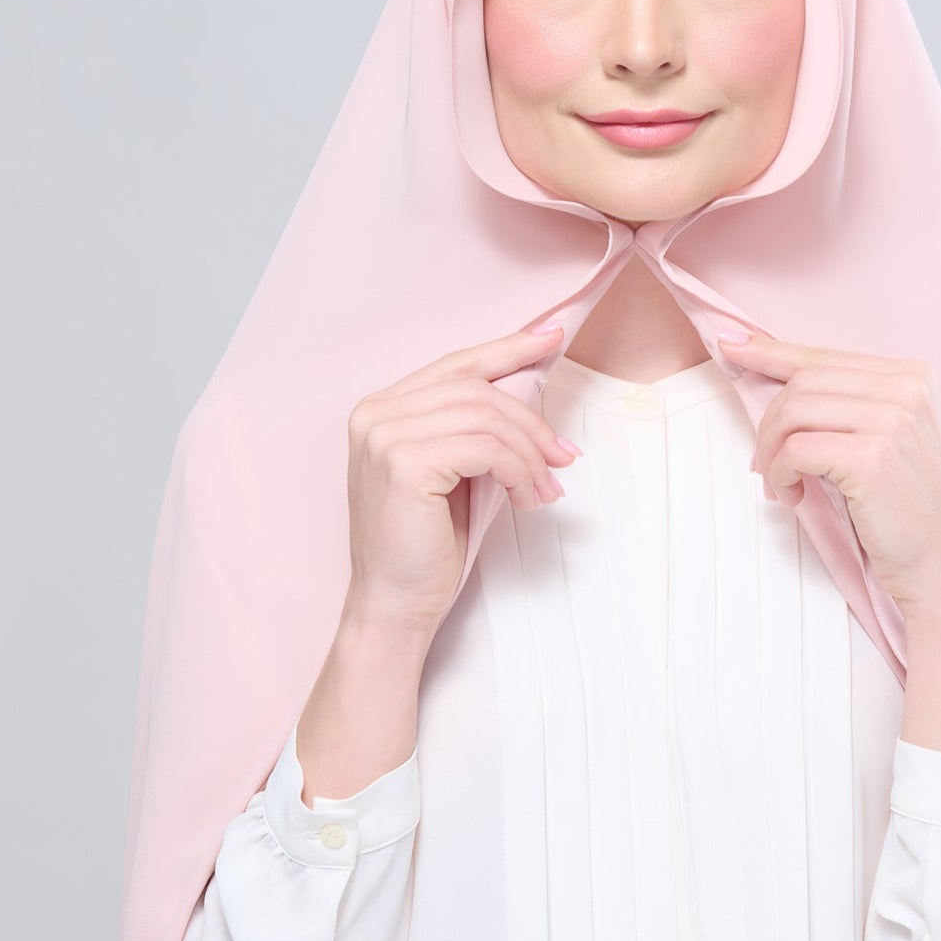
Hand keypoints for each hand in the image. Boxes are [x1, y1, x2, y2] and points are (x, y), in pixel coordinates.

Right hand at [342, 322, 576, 638]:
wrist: (392, 604)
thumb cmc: (424, 546)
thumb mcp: (452, 473)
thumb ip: (473, 430)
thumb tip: (532, 395)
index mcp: (381, 408)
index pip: (455, 365)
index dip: (507, 347)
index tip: (552, 336)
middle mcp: (375, 413)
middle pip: (478, 390)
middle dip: (532, 422)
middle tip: (565, 457)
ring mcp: (385, 435)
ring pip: (487, 418)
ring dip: (531, 454)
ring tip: (548, 489)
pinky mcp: (405, 463)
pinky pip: (487, 449)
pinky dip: (519, 472)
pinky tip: (528, 500)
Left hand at [723, 330, 940, 626]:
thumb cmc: (913, 512)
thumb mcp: (895, 441)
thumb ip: (854, 407)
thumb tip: (781, 381)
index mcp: (912, 376)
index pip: (825, 357)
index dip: (771, 352)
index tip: (730, 346)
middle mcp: (906, 389)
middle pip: (803, 381)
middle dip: (769, 422)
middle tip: (763, 462)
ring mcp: (892, 421)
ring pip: (793, 410)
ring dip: (771, 450)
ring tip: (779, 482)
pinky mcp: (871, 459)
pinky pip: (796, 450)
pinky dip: (780, 473)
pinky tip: (792, 495)